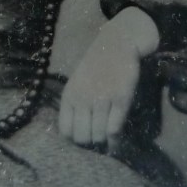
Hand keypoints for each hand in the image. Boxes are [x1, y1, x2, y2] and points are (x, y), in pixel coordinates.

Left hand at [58, 8, 159, 148]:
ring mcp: (101, 99)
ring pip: (99, 136)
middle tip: (98, 140)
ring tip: (107, 140)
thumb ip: (73, 105)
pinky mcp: (120, 99)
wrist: (117, 44)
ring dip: (104, 142)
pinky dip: (115, 140)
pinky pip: (114, 129)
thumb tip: (74, 135)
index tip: (84, 139)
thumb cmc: (96, 65)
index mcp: (69, 95)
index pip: (65, 131)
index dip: (75, 140)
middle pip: (82, 138)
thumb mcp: (76, 82)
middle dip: (91, 143)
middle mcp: (82, 99)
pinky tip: (116, 140)